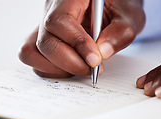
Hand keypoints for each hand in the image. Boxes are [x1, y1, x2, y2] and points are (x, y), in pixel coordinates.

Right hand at [19, 0, 144, 77]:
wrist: (112, 6)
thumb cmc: (118, 6)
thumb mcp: (128, 15)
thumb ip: (120, 32)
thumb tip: (102, 54)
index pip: (60, 21)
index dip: (76, 43)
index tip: (95, 59)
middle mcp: (49, 10)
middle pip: (45, 41)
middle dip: (69, 62)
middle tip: (93, 68)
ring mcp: (41, 26)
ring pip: (32, 53)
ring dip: (58, 68)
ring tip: (83, 68)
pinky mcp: (42, 41)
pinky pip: (34, 59)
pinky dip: (51, 70)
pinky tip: (72, 67)